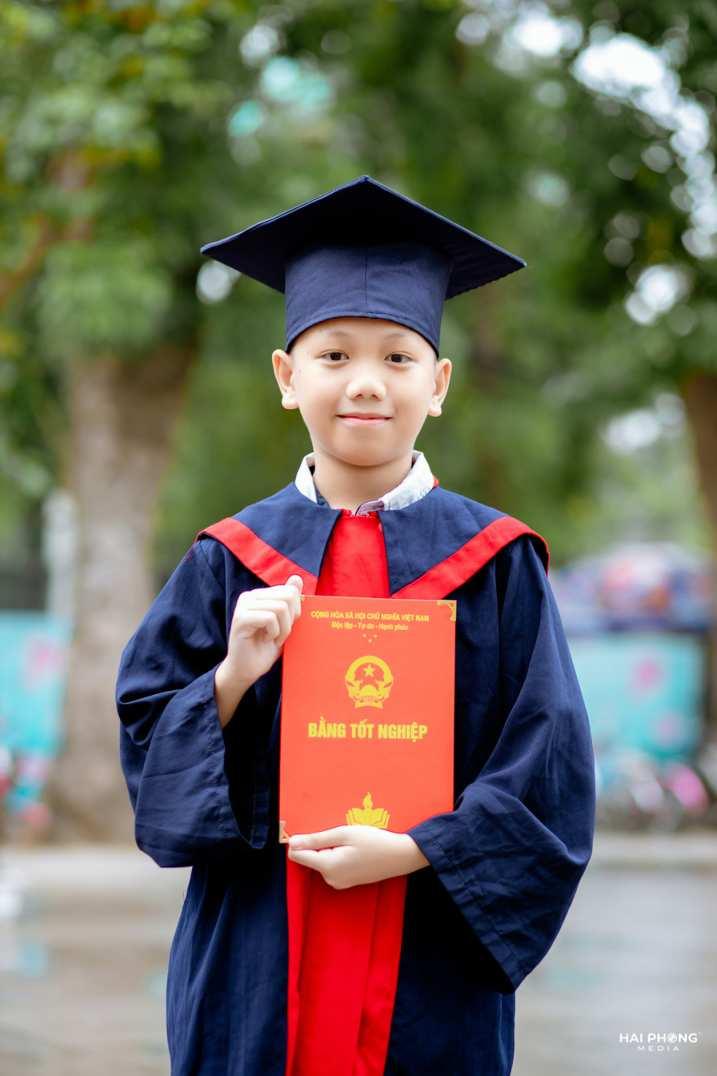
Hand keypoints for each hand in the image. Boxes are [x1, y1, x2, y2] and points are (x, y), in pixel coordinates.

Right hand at [224, 574, 303, 687]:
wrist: (246, 670)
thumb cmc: (265, 648)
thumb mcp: (284, 622)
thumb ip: (289, 601)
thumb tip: (297, 578)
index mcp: (259, 595)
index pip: (290, 591)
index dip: (295, 612)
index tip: (285, 627)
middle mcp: (249, 596)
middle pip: (288, 596)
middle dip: (290, 620)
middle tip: (279, 634)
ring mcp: (244, 606)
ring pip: (280, 608)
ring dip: (283, 629)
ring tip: (272, 638)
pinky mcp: (241, 618)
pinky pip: (270, 618)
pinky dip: (274, 632)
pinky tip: (266, 639)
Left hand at [287, 825, 428, 888]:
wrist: (400, 856)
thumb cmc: (374, 841)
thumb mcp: (344, 834)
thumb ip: (316, 839)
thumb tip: (292, 842)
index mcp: (328, 866)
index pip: (296, 855)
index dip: (300, 841)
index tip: (313, 830)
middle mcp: (330, 878)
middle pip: (310, 857)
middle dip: (319, 844)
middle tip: (340, 835)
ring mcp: (338, 882)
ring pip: (321, 861)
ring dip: (329, 849)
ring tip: (350, 842)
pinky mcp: (346, 882)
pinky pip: (331, 866)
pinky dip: (337, 855)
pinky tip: (353, 850)